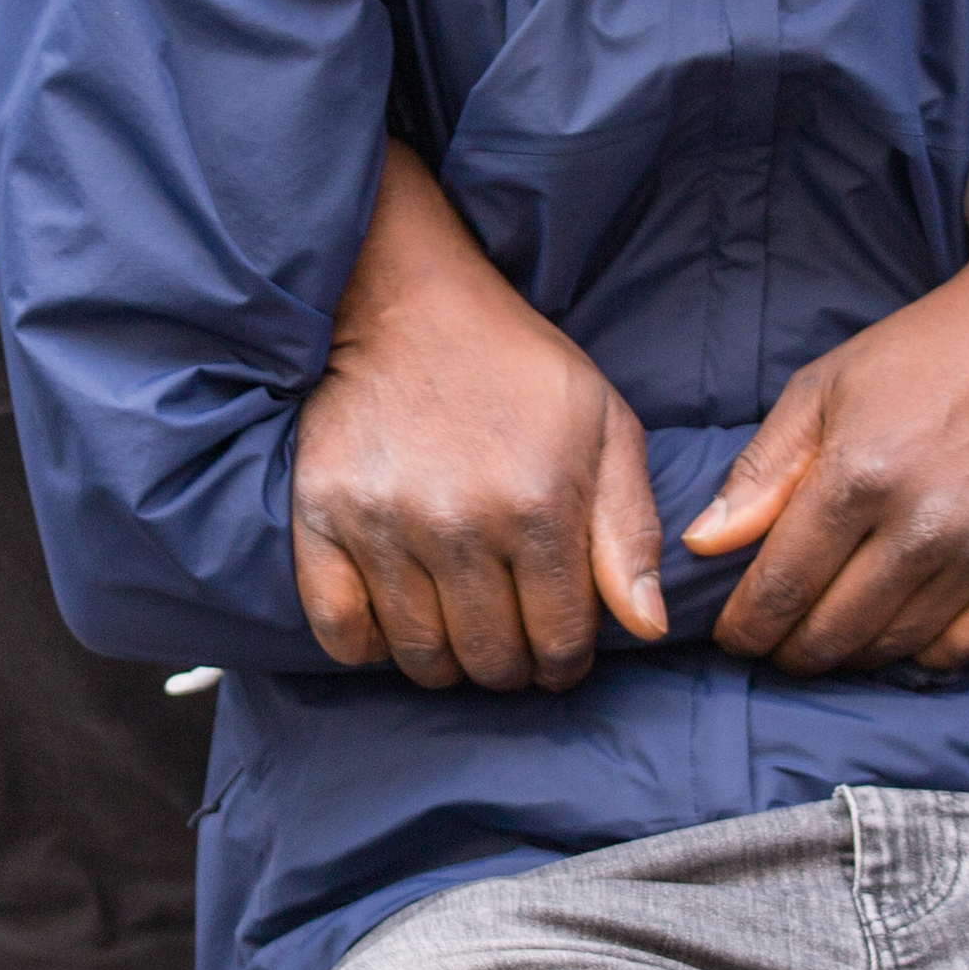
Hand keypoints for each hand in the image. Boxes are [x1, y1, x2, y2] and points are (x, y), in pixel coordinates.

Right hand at [289, 146, 666, 689]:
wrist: (408, 303)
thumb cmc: (518, 367)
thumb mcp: (606, 428)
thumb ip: (631, 532)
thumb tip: (647, 628)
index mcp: (539, 507)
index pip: (561, 643)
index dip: (567, 662)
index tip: (560, 650)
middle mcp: (460, 525)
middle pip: (491, 660)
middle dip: (511, 667)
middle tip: (511, 642)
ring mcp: (384, 525)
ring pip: (420, 656)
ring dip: (446, 662)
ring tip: (458, 630)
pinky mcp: (321, 517)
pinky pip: (339, 629)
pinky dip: (366, 645)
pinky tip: (391, 622)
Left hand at [679, 234, 968, 673]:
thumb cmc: (924, 352)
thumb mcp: (823, 388)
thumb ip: (761, 471)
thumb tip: (702, 544)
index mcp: (858, 474)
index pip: (781, 587)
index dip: (748, 627)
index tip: (735, 637)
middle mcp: (924, 523)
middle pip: (834, 631)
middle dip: (790, 651)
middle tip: (777, 646)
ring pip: (894, 646)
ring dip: (851, 656)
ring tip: (831, 639)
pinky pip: (962, 649)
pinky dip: (920, 654)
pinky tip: (898, 633)